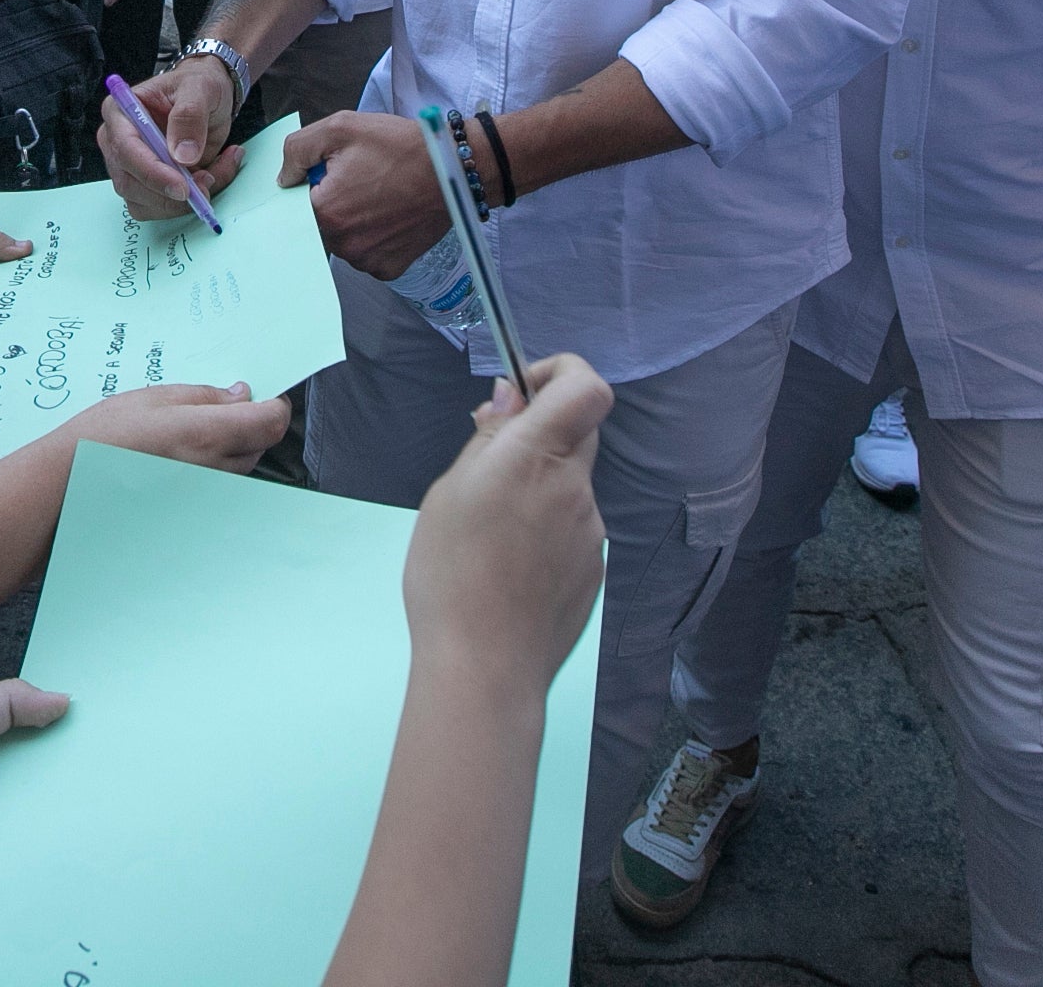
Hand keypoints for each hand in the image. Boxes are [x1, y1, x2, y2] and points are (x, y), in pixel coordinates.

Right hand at [59, 380, 289, 474]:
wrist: (71, 481)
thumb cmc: (107, 434)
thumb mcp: (157, 396)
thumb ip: (206, 396)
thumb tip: (241, 395)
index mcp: (209, 433)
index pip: (272, 421)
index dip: (274, 404)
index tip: (260, 394)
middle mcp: (215, 468)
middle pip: (260, 442)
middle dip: (250, 422)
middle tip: (217, 407)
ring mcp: (206, 493)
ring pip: (242, 464)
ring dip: (232, 445)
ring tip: (189, 432)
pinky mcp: (195, 508)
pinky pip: (220, 483)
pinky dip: (212, 467)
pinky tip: (179, 456)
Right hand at [99, 58, 246, 220]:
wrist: (207, 98)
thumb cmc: (198, 86)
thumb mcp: (200, 88)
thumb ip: (189, 116)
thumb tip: (182, 156)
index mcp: (120, 111)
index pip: (125, 149)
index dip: (151, 172)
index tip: (182, 187)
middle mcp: (117, 142)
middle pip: (130, 183)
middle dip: (170, 193)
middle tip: (208, 182)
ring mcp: (129, 167)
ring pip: (145, 203)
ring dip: (183, 201)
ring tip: (214, 172)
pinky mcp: (146, 185)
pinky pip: (161, 208)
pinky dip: (188, 204)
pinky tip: (210, 177)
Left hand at [286, 109, 448, 281]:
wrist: (453, 170)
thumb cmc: (401, 147)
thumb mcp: (341, 128)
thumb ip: (299, 150)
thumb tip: (285, 178)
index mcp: (326, 211)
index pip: (296, 205)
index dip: (313, 185)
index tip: (333, 174)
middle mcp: (344, 244)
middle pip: (320, 224)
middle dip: (333, 203)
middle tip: (362, 180)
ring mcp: (367, 260)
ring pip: (344, 241)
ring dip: (353, 222)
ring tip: (380, 195)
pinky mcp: (389, 267)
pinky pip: (368, 254)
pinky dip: (374, 237)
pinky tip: (390, 214)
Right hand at [406, 355, 612, 688]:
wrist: (485, 668)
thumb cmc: (450, 577)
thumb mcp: (448, 492)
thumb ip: (488, 439)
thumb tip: (510, 399)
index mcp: (536, 457)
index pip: (585, 386)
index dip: (560, 372)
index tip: (523, 390)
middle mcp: (574, 487)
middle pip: (577, 433)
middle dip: (540, 435)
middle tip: (491, 462)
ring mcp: (591, 531)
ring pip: (570, 485)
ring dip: (538, 489)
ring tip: (489, 534)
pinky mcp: (594, 568)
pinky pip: (572, 528)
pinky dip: (545, 531)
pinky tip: (509, 567)